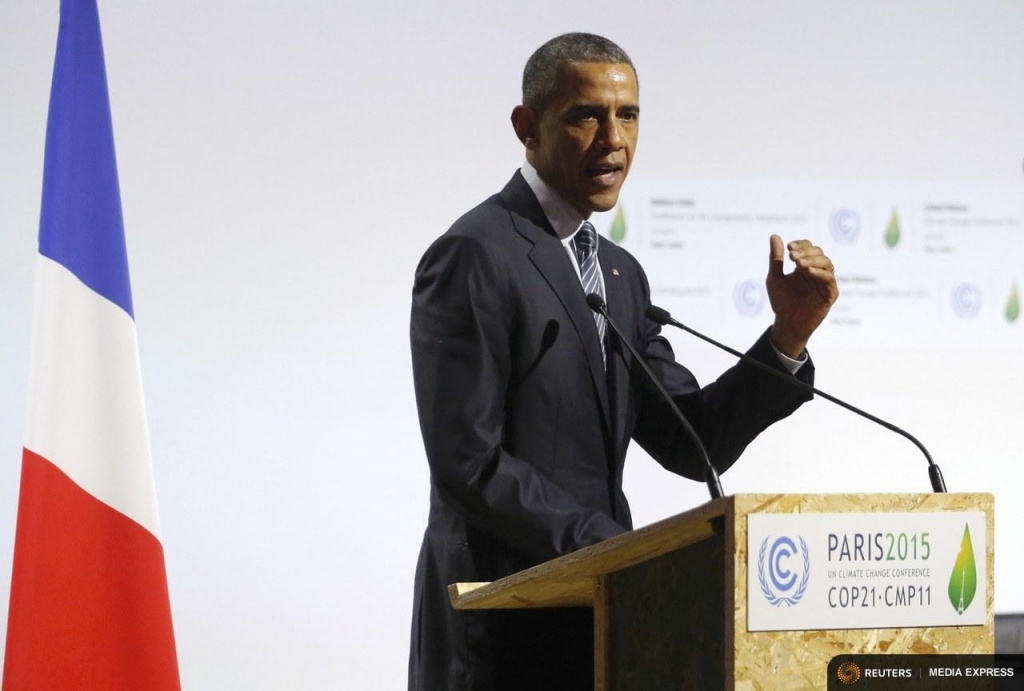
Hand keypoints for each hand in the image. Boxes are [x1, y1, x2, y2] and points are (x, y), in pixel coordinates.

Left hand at [766, 235, 838, 357]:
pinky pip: (829, 278)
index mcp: (804, 266)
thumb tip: (774, 236)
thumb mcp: (774, 278)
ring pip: (826, 263)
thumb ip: (776, 259)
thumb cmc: (781, 302)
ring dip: (813, 260)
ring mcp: (825, 282)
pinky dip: (819, 272)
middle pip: (819, 252)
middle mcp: (817, 271)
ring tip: (798, 263)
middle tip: (792, 257)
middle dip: (805, 252)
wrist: (787, 323)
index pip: (809, 247)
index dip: (801, 245)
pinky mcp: (830, 293)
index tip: (789, 248)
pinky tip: (807, 272)